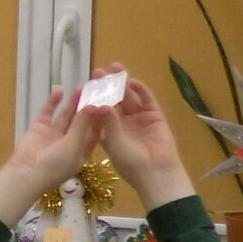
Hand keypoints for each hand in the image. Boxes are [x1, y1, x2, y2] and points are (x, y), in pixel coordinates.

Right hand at [0, 84, 100, 225]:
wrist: (25, 174)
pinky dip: (53, 103)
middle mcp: (69, 143)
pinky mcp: (39, 129)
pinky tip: (59, 91)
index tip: (109, 102)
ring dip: (72, 103)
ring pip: (66, 116)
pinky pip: (48, 113)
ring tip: (80, 87)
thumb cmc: (55, 165)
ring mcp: (53, 135)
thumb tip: (92, 105)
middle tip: (95, 90)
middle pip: (81, 121)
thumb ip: (82, 125)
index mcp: (81, 151)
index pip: (95, 132)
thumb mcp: (73, 145)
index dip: (101, 118)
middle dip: (87, 106)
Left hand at [98, 74, 193, 209]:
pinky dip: (141, 91)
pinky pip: (147, 100)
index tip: (86, 85)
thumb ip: (109, 123)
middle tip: (98, 71)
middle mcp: (123, 124)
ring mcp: (139, 119)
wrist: (156, 173)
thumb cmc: (131, 163)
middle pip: (114, 101)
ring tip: (115, 68)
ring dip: (122, 84)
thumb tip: (102, 104)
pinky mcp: (154, 116)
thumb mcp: (115, 143)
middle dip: (106, 86)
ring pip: (129, 98)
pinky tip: (133, 82)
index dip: (94, 98)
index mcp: (109, 132)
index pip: (99, 111)